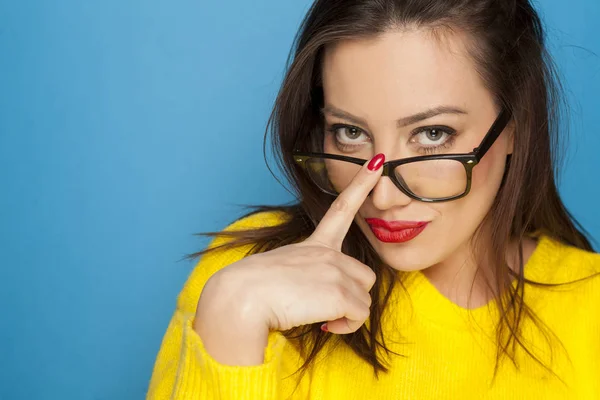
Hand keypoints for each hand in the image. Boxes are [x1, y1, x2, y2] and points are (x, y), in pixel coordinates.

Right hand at [194, 153, 384, 364]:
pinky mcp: (339, 293)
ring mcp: (335, 271)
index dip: (361, 185)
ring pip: (364, 299)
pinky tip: (324, 324)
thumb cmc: (253, 288)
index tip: (378, 162)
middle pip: (365, 276)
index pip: (342, 209)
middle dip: (352, 296)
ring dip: (347, 314)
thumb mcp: (283, 270)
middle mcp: (328, 254)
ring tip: (320, 316)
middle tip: (325, 307)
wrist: (241, 298)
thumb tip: (317, 298)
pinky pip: (359, 316)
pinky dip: (345, 326)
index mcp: (315, 244)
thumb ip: (307, 274)